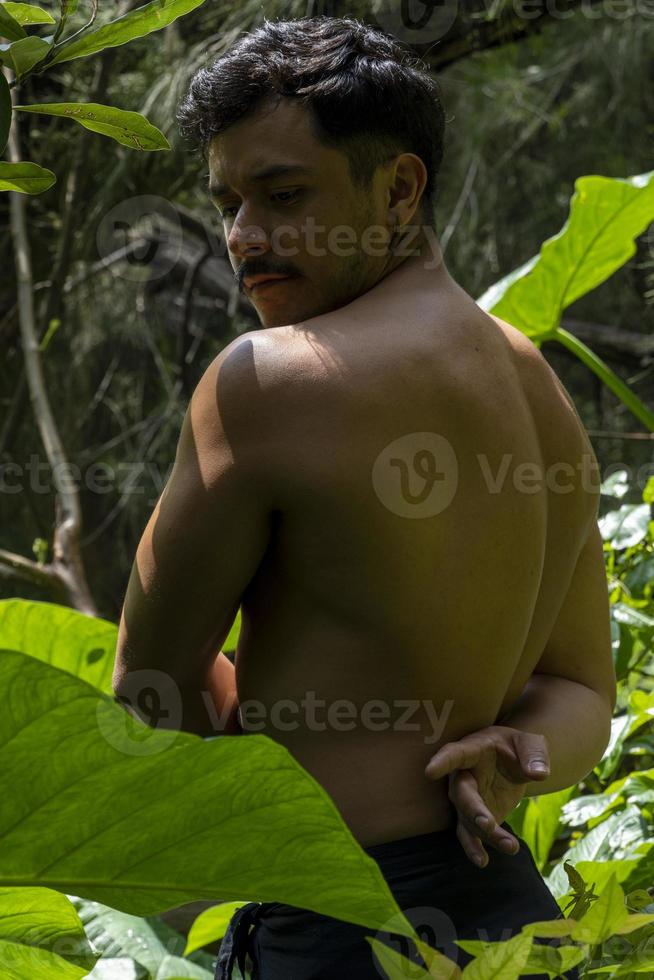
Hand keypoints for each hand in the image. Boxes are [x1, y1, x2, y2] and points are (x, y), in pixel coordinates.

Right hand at [424, 725, 549, 867]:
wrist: (515, 761)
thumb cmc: (518, 746)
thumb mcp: (531, 743)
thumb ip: (535, 755)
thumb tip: (538, 774)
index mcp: (472, 750)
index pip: (455, 754)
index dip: (442, 762)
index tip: (429, 772)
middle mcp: (463, 775)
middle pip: (461, 793)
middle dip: (472, 810)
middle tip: (487, 824)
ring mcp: (467, 799)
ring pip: (467, 819)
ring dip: (485, 834)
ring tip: (510, 846)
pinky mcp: (475, 817)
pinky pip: (471, 834)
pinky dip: (475, 848)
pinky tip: (482, 861)